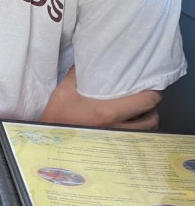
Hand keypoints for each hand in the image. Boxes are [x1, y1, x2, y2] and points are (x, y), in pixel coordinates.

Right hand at [40, 67, 160, 129]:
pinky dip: (139, 131)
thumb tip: (88, 60)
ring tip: (139, 111)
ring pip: (147, 131)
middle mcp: (118, 128)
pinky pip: (137, 139)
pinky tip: (130, 123)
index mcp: (108, 113)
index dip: (154, 93)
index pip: (146, 103)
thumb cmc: (58, 116)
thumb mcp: (63, 91)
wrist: (51, 140)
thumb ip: (77, 75)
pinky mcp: (114, 146)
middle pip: (152, 119)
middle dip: (152, 108)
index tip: (150, 86)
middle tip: (144, 98)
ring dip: (147, 120)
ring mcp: (117, 139)